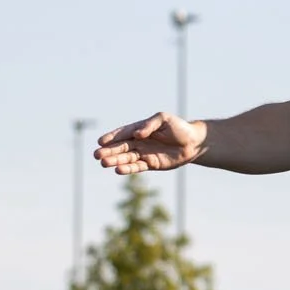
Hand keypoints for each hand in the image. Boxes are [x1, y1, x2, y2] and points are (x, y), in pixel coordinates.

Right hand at [93, 113, 207, 174]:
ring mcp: (144, 153)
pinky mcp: (151, 164)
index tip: (100, 142)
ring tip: (104, 163)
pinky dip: (128, 169)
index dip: (111, 137)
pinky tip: (118, 170)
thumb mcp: (164, 119)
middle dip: (108, 151)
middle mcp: (139, 142)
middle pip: (121, 147)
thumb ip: (150, 125)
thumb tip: (137, 134)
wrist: (193, 142)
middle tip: (96, 155)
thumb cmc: (179, 127)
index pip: (123, 133)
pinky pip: (137, 167)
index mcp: (140, 129)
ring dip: (115, 161)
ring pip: (126, 158)